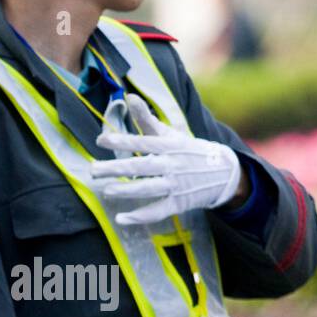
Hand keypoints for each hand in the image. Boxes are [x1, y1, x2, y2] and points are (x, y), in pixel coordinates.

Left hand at [87, 94, 242, 224]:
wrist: (224, 172)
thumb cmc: (189, 151)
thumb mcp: (170, 133)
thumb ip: (146, 119)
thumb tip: (129, 97)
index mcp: (168, 146)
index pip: (142, 142)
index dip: (121, 140)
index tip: (100, 140)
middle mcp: (171, 164)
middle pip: (140, 166)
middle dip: (116, 168)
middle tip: (93, 170)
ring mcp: (175, 185)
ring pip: (148, 189)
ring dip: (127, 190)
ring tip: (107, 191)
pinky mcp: (179, 203)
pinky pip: (158, 210)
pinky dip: (140, 217)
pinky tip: (122, 219)